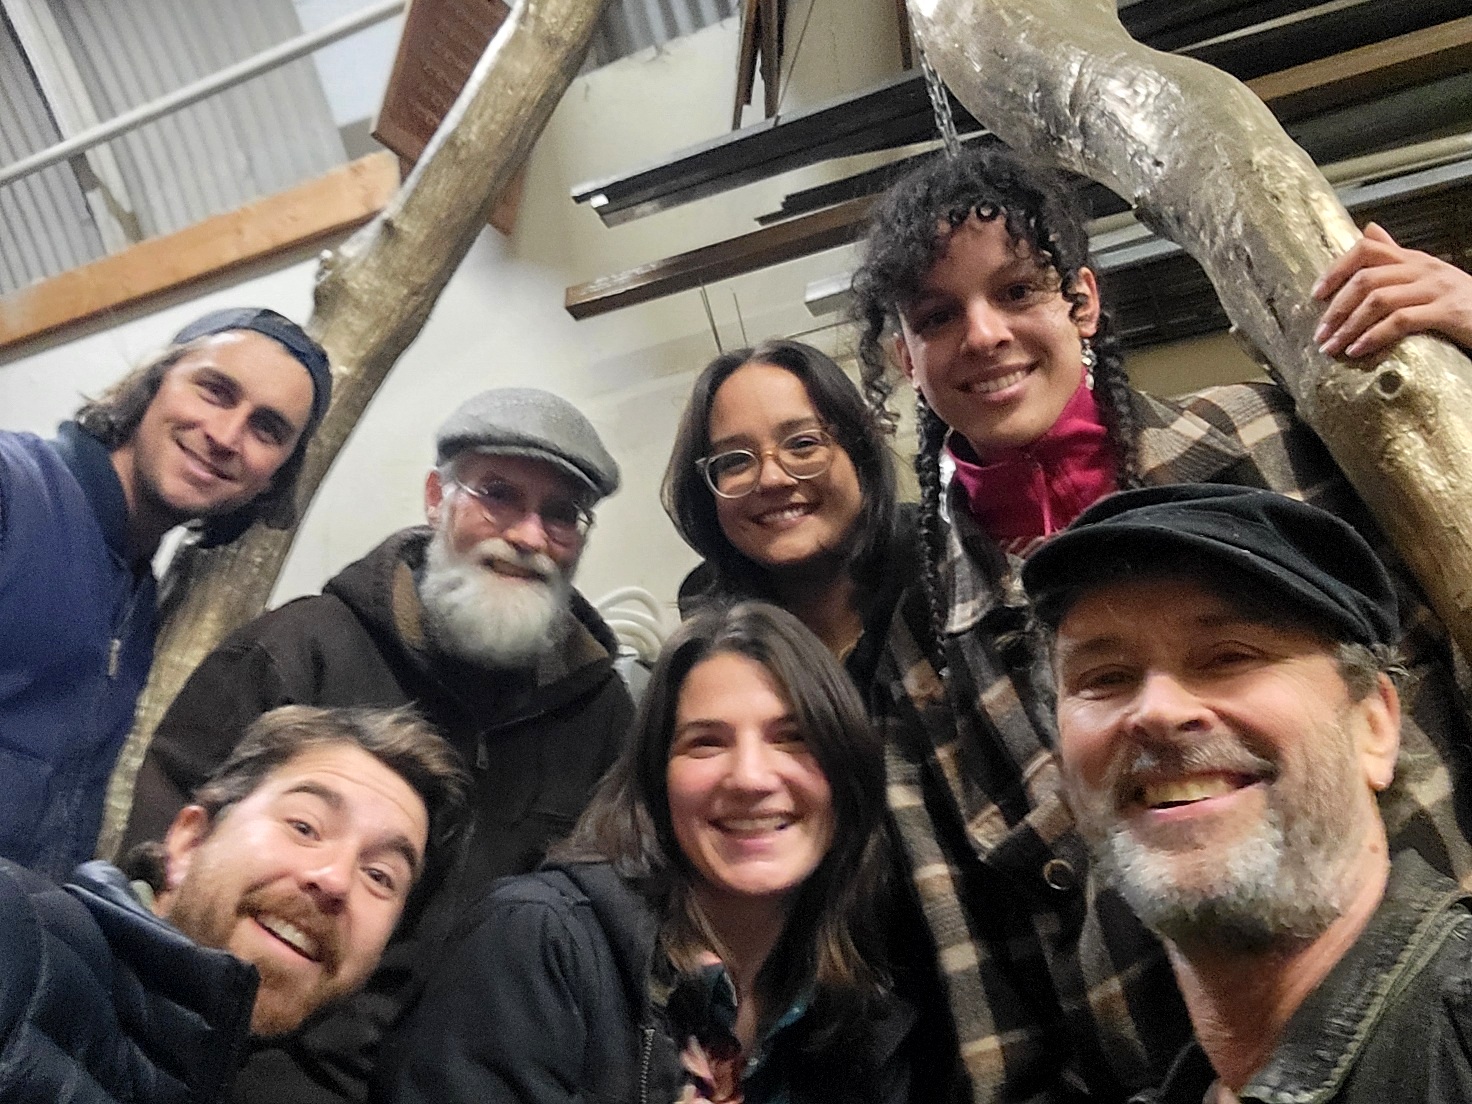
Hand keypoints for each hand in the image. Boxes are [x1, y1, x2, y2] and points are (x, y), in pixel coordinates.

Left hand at [1311, 223, 1471, 357]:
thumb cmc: (1458, 303)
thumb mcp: (1425, 276)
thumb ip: (1395, 258)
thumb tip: (1367, 230)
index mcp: (1413, 259)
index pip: (1367, 249)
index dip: (1336, 270)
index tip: (1315, 295)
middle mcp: (1423, 268)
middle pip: (1366, 278)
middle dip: (1336, 308)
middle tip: (1320, 334)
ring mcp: (1437, 288)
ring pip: (1379, 300)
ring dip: (1349, 326)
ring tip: (1332, 347)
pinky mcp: (1448, 312)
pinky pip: (1400, 321)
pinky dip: (1373, 337)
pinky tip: (1357, 351)